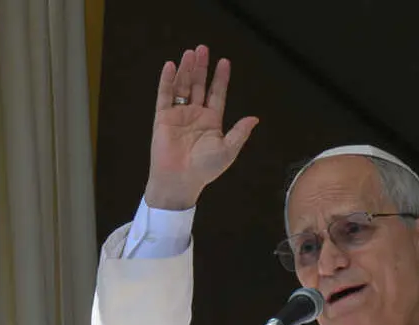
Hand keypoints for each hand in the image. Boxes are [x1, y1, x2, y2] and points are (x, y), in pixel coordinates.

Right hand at [144, 45, 258, 209]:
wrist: (180, 180)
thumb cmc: (205, 169)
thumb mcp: (228, 150)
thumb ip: (240, 132)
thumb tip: (255, 118)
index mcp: (211, 121)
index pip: (217, 94)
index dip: (220, 78)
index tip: (224, 62)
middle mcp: (195, 115)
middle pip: (199, 85)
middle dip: (202, 68)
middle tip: (203, 49)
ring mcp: (178, 115)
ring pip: (183, 86)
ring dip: (186, 70)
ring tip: (190, 53)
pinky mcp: (163, 118)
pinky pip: (165, 95)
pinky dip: (167, 80)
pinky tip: (171, 66)